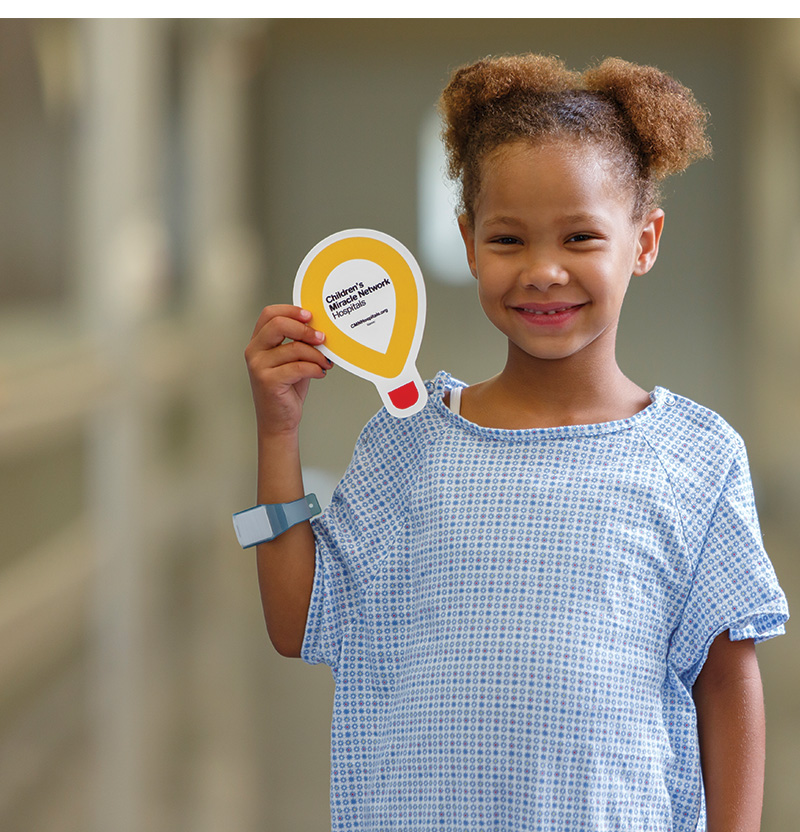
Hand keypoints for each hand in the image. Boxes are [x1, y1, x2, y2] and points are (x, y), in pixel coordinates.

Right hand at [245, 305, 330, 435]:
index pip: (269, 314)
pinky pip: (298, 367)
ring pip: (294, 348)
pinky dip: (314, 368)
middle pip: (278, 324)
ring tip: (325, 362)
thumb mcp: (293, 361)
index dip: (291, 311)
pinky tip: (320, 373)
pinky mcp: (268, 381)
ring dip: (316, 354)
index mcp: (258, 342)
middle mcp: (254, 351)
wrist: (279, 421)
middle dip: (305, 329)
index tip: (311, 316)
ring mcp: (258, 366)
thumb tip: (320, 329)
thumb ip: (300, 344)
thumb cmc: (286, 390)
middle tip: (322, 338)